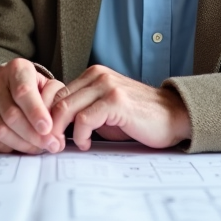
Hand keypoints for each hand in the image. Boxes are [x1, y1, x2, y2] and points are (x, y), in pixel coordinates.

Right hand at [0, 58, 65, 154]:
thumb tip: (55, 134)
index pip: (23, 92)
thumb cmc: (34, 87)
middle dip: (34, 135)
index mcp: (16, 69)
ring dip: (23, 144)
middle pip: (12, 115)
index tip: (47, 128)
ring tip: (40, 147)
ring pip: (1, 130)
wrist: (9, 84)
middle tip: (52, 145)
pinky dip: (10, 146)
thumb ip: (55, 104)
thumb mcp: (49, 86)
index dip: (35, 112)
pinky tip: (24, 146)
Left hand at [49, 65, 190, 150]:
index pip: (56, 93)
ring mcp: (107, 86)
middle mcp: (98, 76)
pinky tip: (86, 144)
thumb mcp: (105, 110)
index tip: (46, 135)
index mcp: (93, 75)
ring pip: (67, 108)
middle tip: (51, 144)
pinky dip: (80, 135)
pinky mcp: (116, 101)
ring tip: (66, 145)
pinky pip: (84, 119)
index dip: (47, 115)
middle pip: (57, 100)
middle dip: (49, 125)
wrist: (174, 117)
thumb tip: (55, 126)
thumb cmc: (139, 118)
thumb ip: (82, 111)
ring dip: (61, 131)